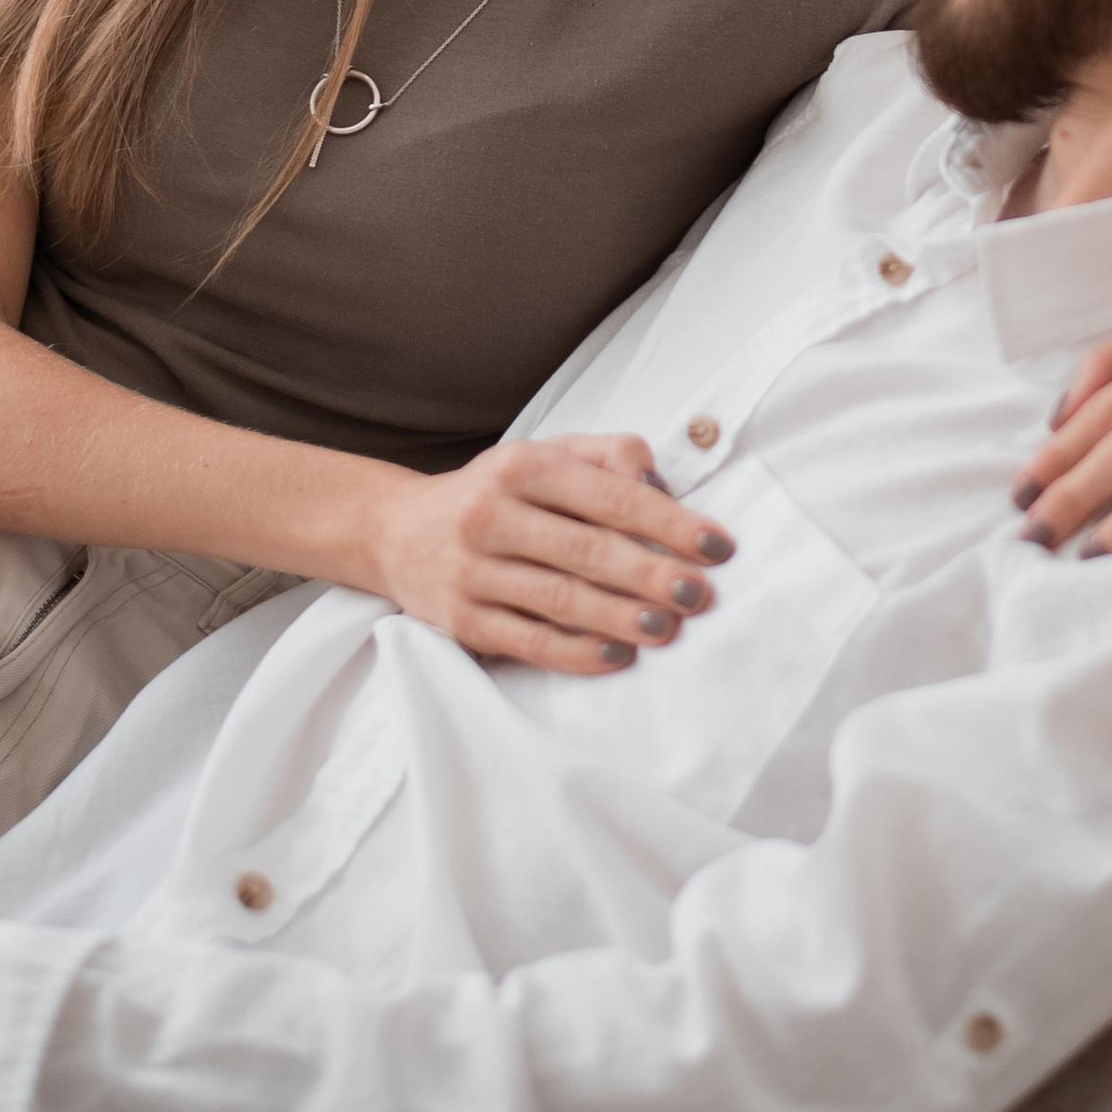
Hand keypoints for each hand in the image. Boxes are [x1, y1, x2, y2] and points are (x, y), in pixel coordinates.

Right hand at [369, 435, 735, 673]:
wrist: (394, 533)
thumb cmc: (493, 492)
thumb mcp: (543, 455)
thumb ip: (606, 456)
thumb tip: (662, 486)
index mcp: (522, 466)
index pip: (608, 496)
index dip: (668, 522)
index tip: (716, 546)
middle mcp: (492, 515)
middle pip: (586, 550)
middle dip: (651, 574)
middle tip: (700, 595)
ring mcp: (473, 572)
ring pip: (558, 600)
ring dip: (619, 617)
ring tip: (669, 629)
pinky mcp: (462, 621)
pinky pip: (528, 642)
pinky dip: (575, 653)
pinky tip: (617, 656)